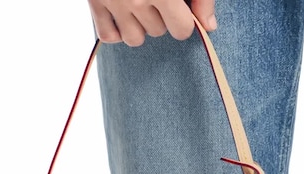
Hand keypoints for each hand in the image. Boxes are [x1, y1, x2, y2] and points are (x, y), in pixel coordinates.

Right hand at [87, 0, 215, 46]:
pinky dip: (116, 31)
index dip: (184, 20)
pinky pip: (109, 36)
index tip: (180, 8)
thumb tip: (208, 27)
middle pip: (158, 32)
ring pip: (134, 39)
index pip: (181, 30)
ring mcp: (113, 1)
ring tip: (140, 4)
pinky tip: (122, 14)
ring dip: (139, 27)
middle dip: (161, 17)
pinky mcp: (95, 1)